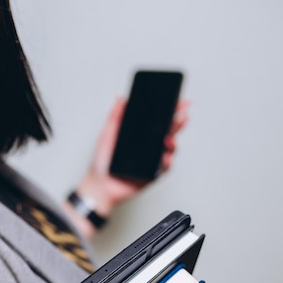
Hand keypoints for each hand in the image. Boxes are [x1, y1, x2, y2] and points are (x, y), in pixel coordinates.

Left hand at [76, 97, 189, 218]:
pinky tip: (164, 156)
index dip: (170, 109)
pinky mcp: (154, 173)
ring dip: (174, 141)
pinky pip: (165, 166)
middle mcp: (149, 146)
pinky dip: (167, 161)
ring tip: (169, 138)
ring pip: (170, 148)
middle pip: (168, 131)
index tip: (179, 100)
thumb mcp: (107, 134)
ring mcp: (153, 159)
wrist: (100, 184)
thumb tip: (121, 98)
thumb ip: (115, 116)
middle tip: (183, 115)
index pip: (158, 119)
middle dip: (178, 122)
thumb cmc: (102, 162)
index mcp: (140, 135)